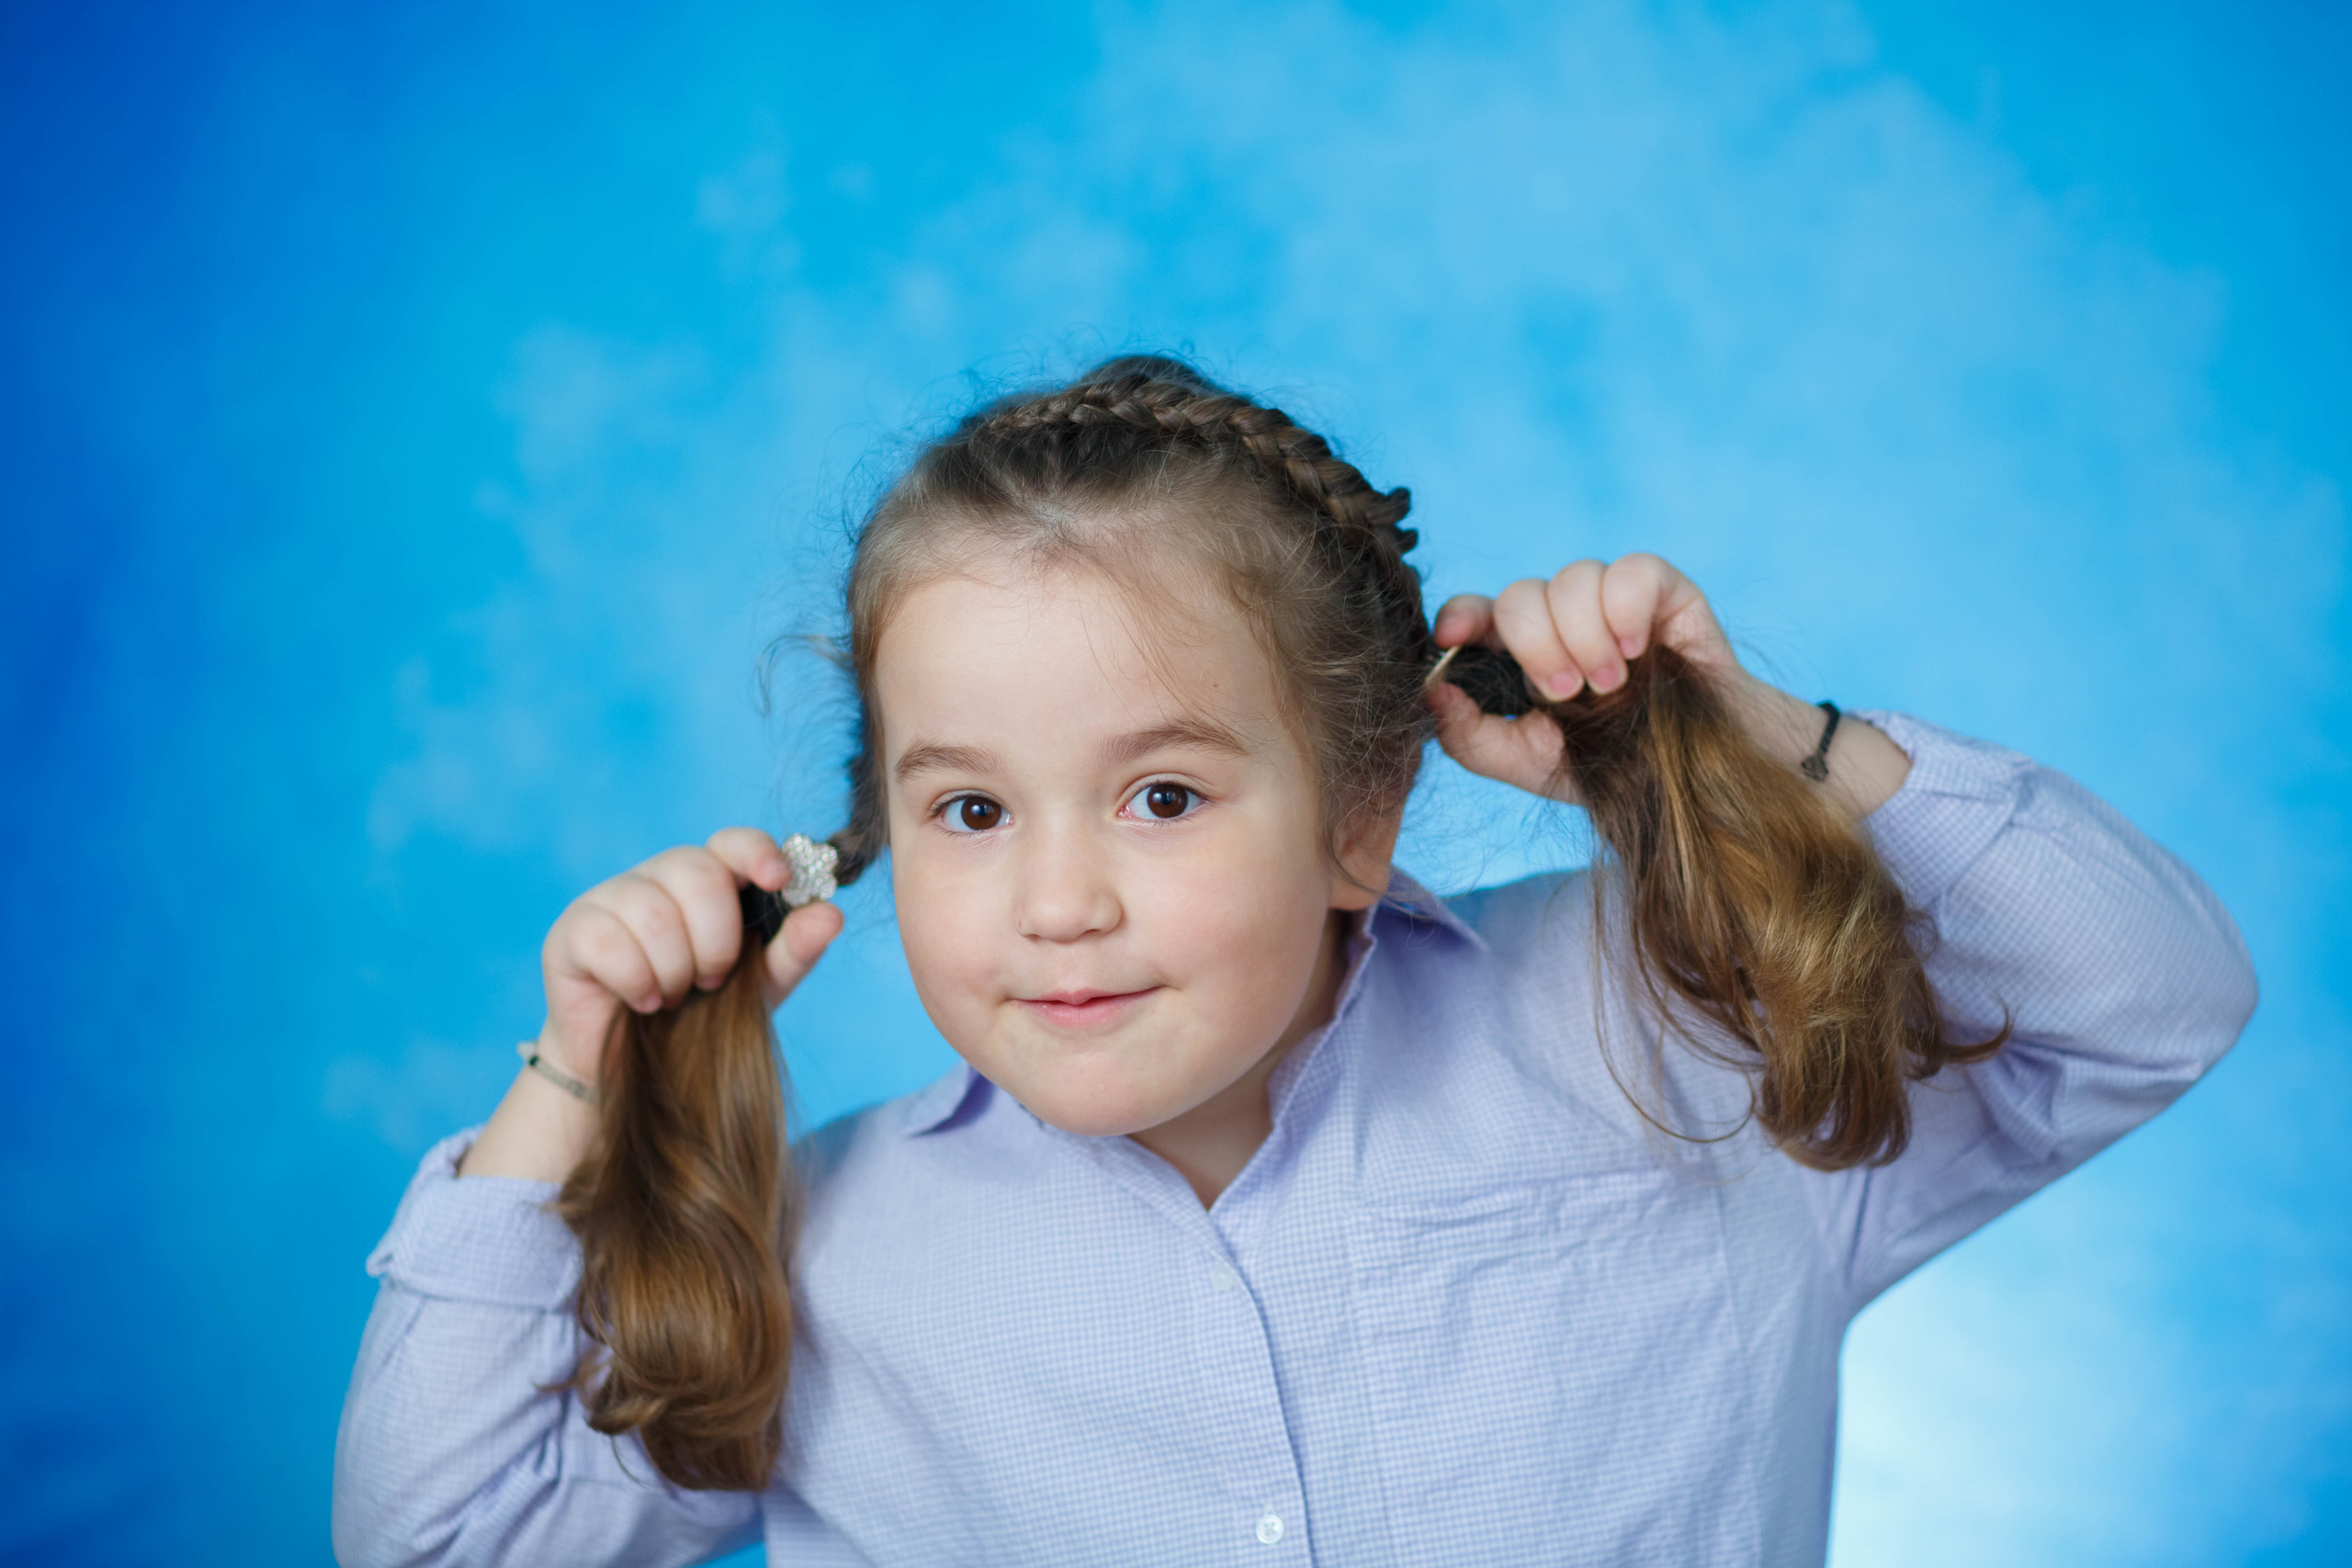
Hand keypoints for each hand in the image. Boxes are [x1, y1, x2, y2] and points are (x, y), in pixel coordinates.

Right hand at [537, 827, 843, 1084]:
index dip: (757, 852)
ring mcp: (610, 898)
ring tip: (673, 996)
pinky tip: (640, 1001)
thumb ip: (796, 950)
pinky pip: (610, 942)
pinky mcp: (572, 931)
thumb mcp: (759, 988)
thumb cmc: (699, 1016)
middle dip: (716, 940)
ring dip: (675, 971)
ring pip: (654, 913)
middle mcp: (658, 877)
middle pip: (698, 874)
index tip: (779, 879)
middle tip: (712, 979)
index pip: (734, 841)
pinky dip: (635, 982)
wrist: (633, 1069)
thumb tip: (832, 913)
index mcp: (710, 880)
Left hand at [1427, 554, 1741, 802]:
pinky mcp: (1664, 590)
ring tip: (1610, 685)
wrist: (1690, 781)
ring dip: (1585, 636)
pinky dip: (1627, 610)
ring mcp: (1609, 600)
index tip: (1453, 637)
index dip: (1461, 614)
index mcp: (1518, 652)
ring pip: (1574, 577)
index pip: (1475, 611)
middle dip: (1537, 645)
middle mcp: (1559, 618)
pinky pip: (1632, 570)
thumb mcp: (1526, 763)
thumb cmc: (1604, 767)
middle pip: (1521, 594)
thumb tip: (1433, 690)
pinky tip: (1639, 651)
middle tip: (1566, 693)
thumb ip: (1469, 737)